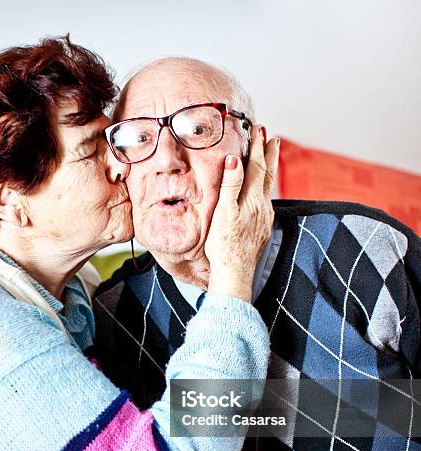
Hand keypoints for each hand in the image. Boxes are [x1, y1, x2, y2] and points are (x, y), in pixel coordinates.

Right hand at [205, 125, 279, 301]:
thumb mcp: (224, 212)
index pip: (257, 167)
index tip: (259, 129)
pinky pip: (266, 201)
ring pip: (269, 188)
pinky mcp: (262, 229)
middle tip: (273, 138)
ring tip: (270, 159)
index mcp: (252, 200)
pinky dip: (265, 189)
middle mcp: (263, 207)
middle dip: (269, 155)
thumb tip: (234, 159)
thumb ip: (230, 185)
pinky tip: (262, 193)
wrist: (234, 274)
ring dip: (269, 170)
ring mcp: (264, 219)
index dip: (257, 147)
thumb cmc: (224, 246)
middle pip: (268, 175)